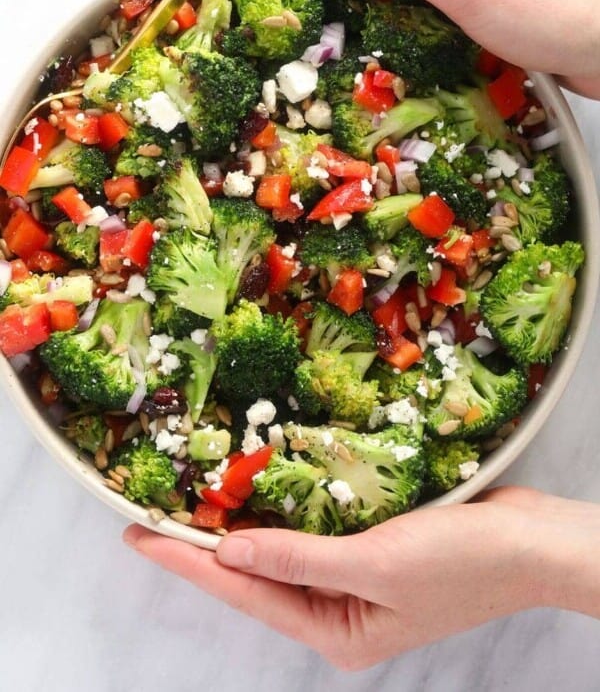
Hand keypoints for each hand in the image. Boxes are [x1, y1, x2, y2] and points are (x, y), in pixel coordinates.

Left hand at [123, 487, 599, 668]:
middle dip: (205, 547)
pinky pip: (312, 528)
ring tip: (188, 505)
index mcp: (338, 631)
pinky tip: (256, 490)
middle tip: (152, 518)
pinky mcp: (370, 543)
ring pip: (282, 550)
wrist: (531, 541)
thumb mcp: (376, 566)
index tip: (141, 537)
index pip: (248, 592)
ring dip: (242, 525)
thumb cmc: (464, 563)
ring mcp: (355, 576)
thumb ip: (300, 559)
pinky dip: (283, 510)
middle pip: (257, 575)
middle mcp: (339, 609)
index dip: (190, 562)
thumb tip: (232, 550)